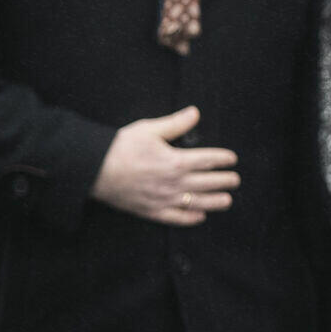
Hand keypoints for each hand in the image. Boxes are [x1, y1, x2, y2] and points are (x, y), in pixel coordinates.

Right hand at [91, 106, 238, 225]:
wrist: (95, 169)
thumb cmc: (121, 147)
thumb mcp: (150, 129)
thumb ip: (175, 124)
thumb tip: (195, 113)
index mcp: (175, 161)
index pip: (207, 160)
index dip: (222, 159)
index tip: (232, 159)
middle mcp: (173, 183)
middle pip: (206, 182)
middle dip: (224, 181)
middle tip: (235, 180)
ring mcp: (163, 199)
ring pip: (196, 203)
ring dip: (214, 202)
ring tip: (227, 200)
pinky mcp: (151, 211)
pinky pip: (175, 218)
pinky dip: (190, 219)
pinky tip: (199, 217)